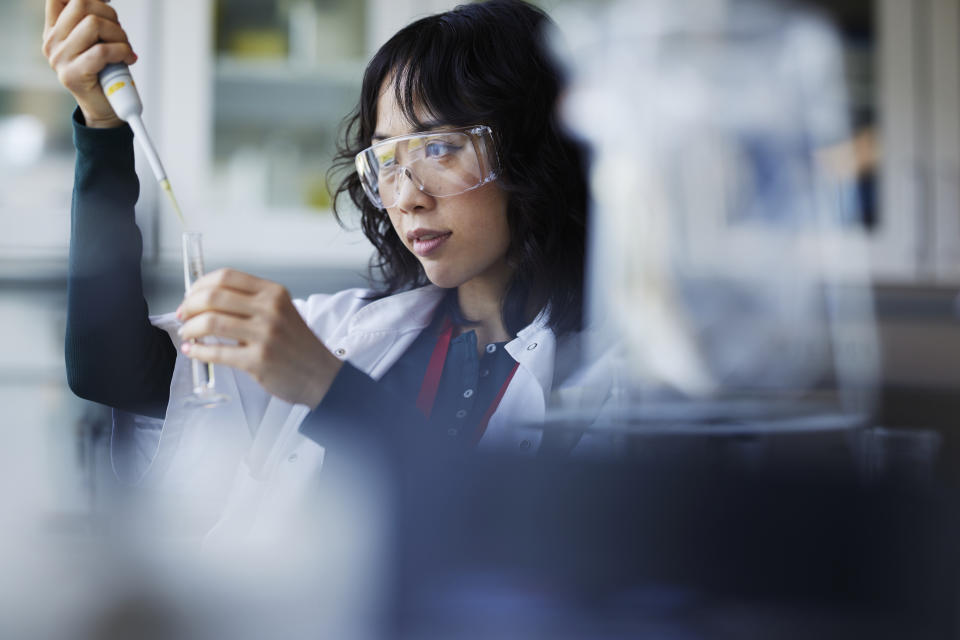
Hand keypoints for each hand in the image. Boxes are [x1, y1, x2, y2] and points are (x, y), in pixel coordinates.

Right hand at [42, 0, 137, 127]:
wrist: (105, 110)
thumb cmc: (105, 74)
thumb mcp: (97, 42)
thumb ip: (94, 22)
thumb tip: (105, 1)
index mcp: (54, 31)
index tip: (107, 3)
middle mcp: (52, 42)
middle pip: (82, 4)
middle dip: (110, 16)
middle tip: (120, 35)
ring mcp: (60, 58)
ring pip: (94, 24)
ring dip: (119, 35)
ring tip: (124, 50)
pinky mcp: (73, 74)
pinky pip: (103, 50)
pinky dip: (122, 51)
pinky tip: (128, 59)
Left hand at [177, 269, 343, 409]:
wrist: (321, 375)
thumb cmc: (298, 345)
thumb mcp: (282, 311)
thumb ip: (251, 302)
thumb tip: (206, 300)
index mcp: (274, 293)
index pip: (226, 276)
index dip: (200, 285)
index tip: (190, 296)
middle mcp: (270, 310)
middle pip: (213, 296)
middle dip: (189, 306)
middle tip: (183, 316)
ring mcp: (264, 335)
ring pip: (210, 322)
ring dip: (190, 328)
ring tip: (187, 334)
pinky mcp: (258, 360)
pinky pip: (216, 352)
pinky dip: (198, 351)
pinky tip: (194, 351)